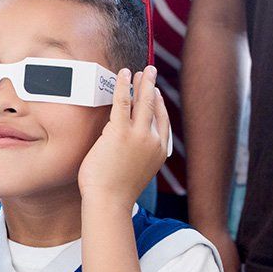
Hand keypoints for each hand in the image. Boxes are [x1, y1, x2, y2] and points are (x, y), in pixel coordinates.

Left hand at [79, 67, 169, 209]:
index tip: (156, 94)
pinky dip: (123, 86)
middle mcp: (153, 140)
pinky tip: (123, 74)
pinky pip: (123, 102)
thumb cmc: (115, 192)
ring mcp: (138, 135)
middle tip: (150, 72)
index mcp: (158, 151)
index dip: (159, 105)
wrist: (109, 201)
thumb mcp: (135, 172)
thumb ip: (137, 156)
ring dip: (141, 83)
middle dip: (152, 87)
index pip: (163, 122)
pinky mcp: (120, 131)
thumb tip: (127, 148)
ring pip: (142, 101)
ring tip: (140, 70)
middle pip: (154, 107)